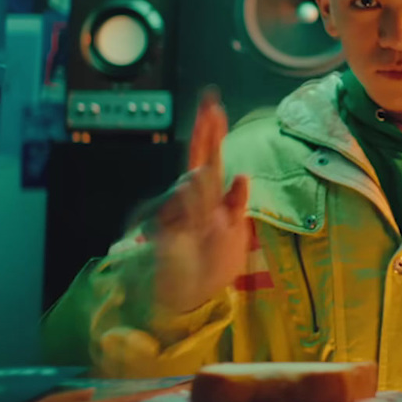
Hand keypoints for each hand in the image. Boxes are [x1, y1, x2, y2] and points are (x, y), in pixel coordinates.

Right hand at [146, 88, 251, 313]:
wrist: (191, 297)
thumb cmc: (214, 265)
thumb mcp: (236, 234)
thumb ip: (236, 204)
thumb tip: (241, 176)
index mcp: (209, 196)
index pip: (210, 157)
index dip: (211, 131)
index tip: (213, 104)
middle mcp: (189, 197)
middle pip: (197, 161)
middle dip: (206, 139)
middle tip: (211, 119)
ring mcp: (173, 208)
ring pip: (193, 184)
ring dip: (204, 203)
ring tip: (203, 229)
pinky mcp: (161, 223)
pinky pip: (181, 209)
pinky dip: (191, 218)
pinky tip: (190, 232)